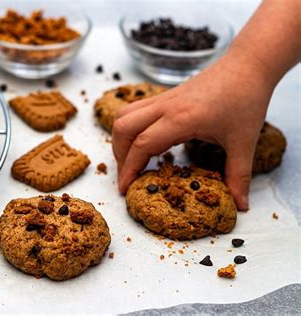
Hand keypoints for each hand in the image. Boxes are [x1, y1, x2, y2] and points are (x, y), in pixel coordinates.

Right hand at [112, 52, 274, 209]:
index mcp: (181, 119)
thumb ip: (239, 176)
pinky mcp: (164, 96)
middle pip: (123, 128)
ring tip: (130, 160)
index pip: (142, 145)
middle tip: (128, 176)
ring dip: (120, 139)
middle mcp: (165, 107)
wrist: (247, 65)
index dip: (129, 170)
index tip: (125, 189)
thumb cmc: (246, 99)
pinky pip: (134, 110)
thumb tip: (240, 206)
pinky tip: (143, 141)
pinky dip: (130, 128)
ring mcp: (162, 99)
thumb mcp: (244, 142)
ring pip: (123, 116)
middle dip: (119, 156)